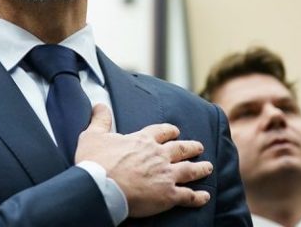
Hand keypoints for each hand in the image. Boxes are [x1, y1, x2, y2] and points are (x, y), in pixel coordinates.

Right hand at [74, 104, 212, 217]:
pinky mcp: (168, 195)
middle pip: (180, 149)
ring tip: (208, 166)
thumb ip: (100, 120)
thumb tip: (99, 104)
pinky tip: (205, 196)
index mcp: (142, 140)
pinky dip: (198, 196)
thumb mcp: (92, 135)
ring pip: (189, 170)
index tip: (175, 131)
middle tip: (199, 147)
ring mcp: (166, 175)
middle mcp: (158, 155)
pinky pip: (188, 196)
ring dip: (200, 168)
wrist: (102, 186)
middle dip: (191, 147)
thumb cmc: (95, 161)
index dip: (169, 131)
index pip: (161, 131)